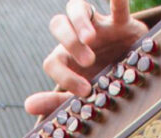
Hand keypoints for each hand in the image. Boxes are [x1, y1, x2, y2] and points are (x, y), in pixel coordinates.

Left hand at [25, 0, 147, 117]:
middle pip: (58, 25)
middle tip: (88, 61)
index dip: (65, 76)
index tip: (85, 91)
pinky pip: (118, 5)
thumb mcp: (80, 97)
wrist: (132, 73)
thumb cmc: (101, 84)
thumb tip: (28, 105)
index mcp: (65, 57)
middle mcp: (76, 37)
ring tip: (90, 38)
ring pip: (77, 7)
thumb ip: (55, 101)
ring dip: (80, 21)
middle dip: (69, 41)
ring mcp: (98, 26)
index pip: (53, 62)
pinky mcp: (121, 22)